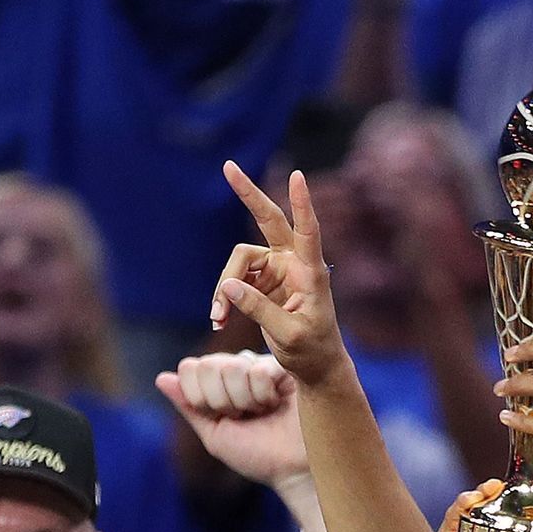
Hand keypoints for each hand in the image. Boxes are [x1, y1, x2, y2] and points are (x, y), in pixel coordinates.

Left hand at [156, 352, 306, 489]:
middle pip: (208, 366)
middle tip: (246, 416)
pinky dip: (265, 395)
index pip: (190, 368)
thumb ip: (190, 407)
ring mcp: (260, 365)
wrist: (295, 470)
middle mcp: (236, 369)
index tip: (223, 418)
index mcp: (217, 383)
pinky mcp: (283, 366)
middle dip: (224, 401)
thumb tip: (161, 379)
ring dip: (246, 400)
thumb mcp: (216, 436)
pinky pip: (258, 370)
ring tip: (265, 411)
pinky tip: (280, 403)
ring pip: (232, 366)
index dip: (201, 398)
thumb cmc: (260, 457)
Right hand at [212, 163, 344, 387]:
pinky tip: (219, 319)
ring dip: (223, 288)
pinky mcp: (260, 282)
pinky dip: (223, 299)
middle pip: (268, 220)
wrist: (314, 366)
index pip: (308, 232)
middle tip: (227, 166)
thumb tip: (227, 287)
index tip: (297, 176)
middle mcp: (292, 263)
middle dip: (248, 194)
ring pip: (239, 261)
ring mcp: (275, 269)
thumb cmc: (312, 351)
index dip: (302, 205)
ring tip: (218, 317)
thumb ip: (259, 310)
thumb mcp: (288, 335)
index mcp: (311, 272)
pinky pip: (233, 280)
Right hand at [430, 480, 532, 531]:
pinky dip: (458, 507)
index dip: (515, 495)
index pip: (510, 508)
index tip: (522, 487)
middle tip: (500, 485)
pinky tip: (469, 501)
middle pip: (487, 502)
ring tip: (486, 490)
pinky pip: (449, 520)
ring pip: (467, 507)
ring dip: (476, 494)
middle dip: (493, 490)